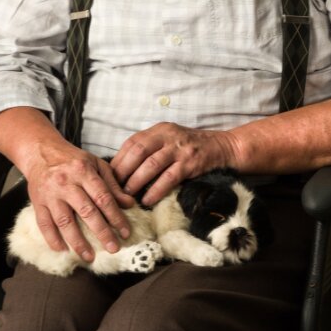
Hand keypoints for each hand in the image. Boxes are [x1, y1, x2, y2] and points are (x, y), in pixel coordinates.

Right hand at [23, 141, 135, 262]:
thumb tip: (129, 204)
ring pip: (64, 221)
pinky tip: (62, 250)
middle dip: (102, 232)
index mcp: (83, 171)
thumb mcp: (95, 164)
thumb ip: (112, 184)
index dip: (116, 216)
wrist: (40, 152)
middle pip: (86, 211)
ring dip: (77, 242)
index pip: (103, 197)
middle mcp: (66, 183)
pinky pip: (44, 224)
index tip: (125, 232)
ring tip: (89, 257)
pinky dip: (52, 239)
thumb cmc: (71, 160)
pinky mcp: (37, 202)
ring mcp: (50, 194)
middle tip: (113, 248)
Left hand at [109, 122, 238, 205]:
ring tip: (127, 195)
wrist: (222, 147)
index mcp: (158, 130)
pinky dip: (156, 190)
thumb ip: (150, 148)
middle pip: (138, 152)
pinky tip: (147, 200)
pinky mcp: (190, 163)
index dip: (118, 159)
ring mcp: (179, 149)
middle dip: (123, 171)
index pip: (132, 142)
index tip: (108, 175)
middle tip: (114, 188)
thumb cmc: (189, 146)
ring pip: (151, 165)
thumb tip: (123, 168)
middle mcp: (167, 136)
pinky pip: (169, 178)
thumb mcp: (168, 139)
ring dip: (136, 181)